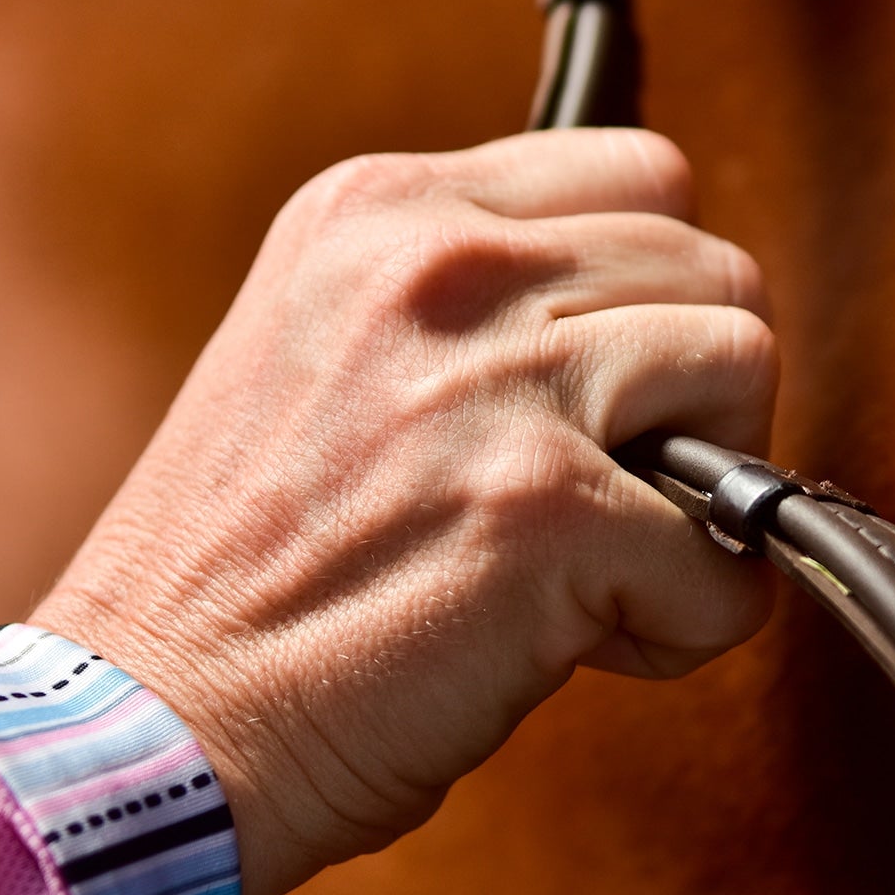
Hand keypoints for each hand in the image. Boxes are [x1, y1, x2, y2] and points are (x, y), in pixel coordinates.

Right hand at [30, 129, 776, 894]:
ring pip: (744, 363)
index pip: (637, 173)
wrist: (149, 721)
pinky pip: (731, 555)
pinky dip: (689, 619)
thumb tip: (634, 314)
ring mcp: (496, 379)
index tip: (602, 387)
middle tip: (616, 483)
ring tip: (612, 553)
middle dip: (695, 388)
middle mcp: (440, 264)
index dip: (650, 293)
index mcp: (380, 209)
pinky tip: (594, 644)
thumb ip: (462, 299)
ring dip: (711, 480)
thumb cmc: (235, 571)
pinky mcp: (546, 510)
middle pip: (711, 263)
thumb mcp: (319, 345)